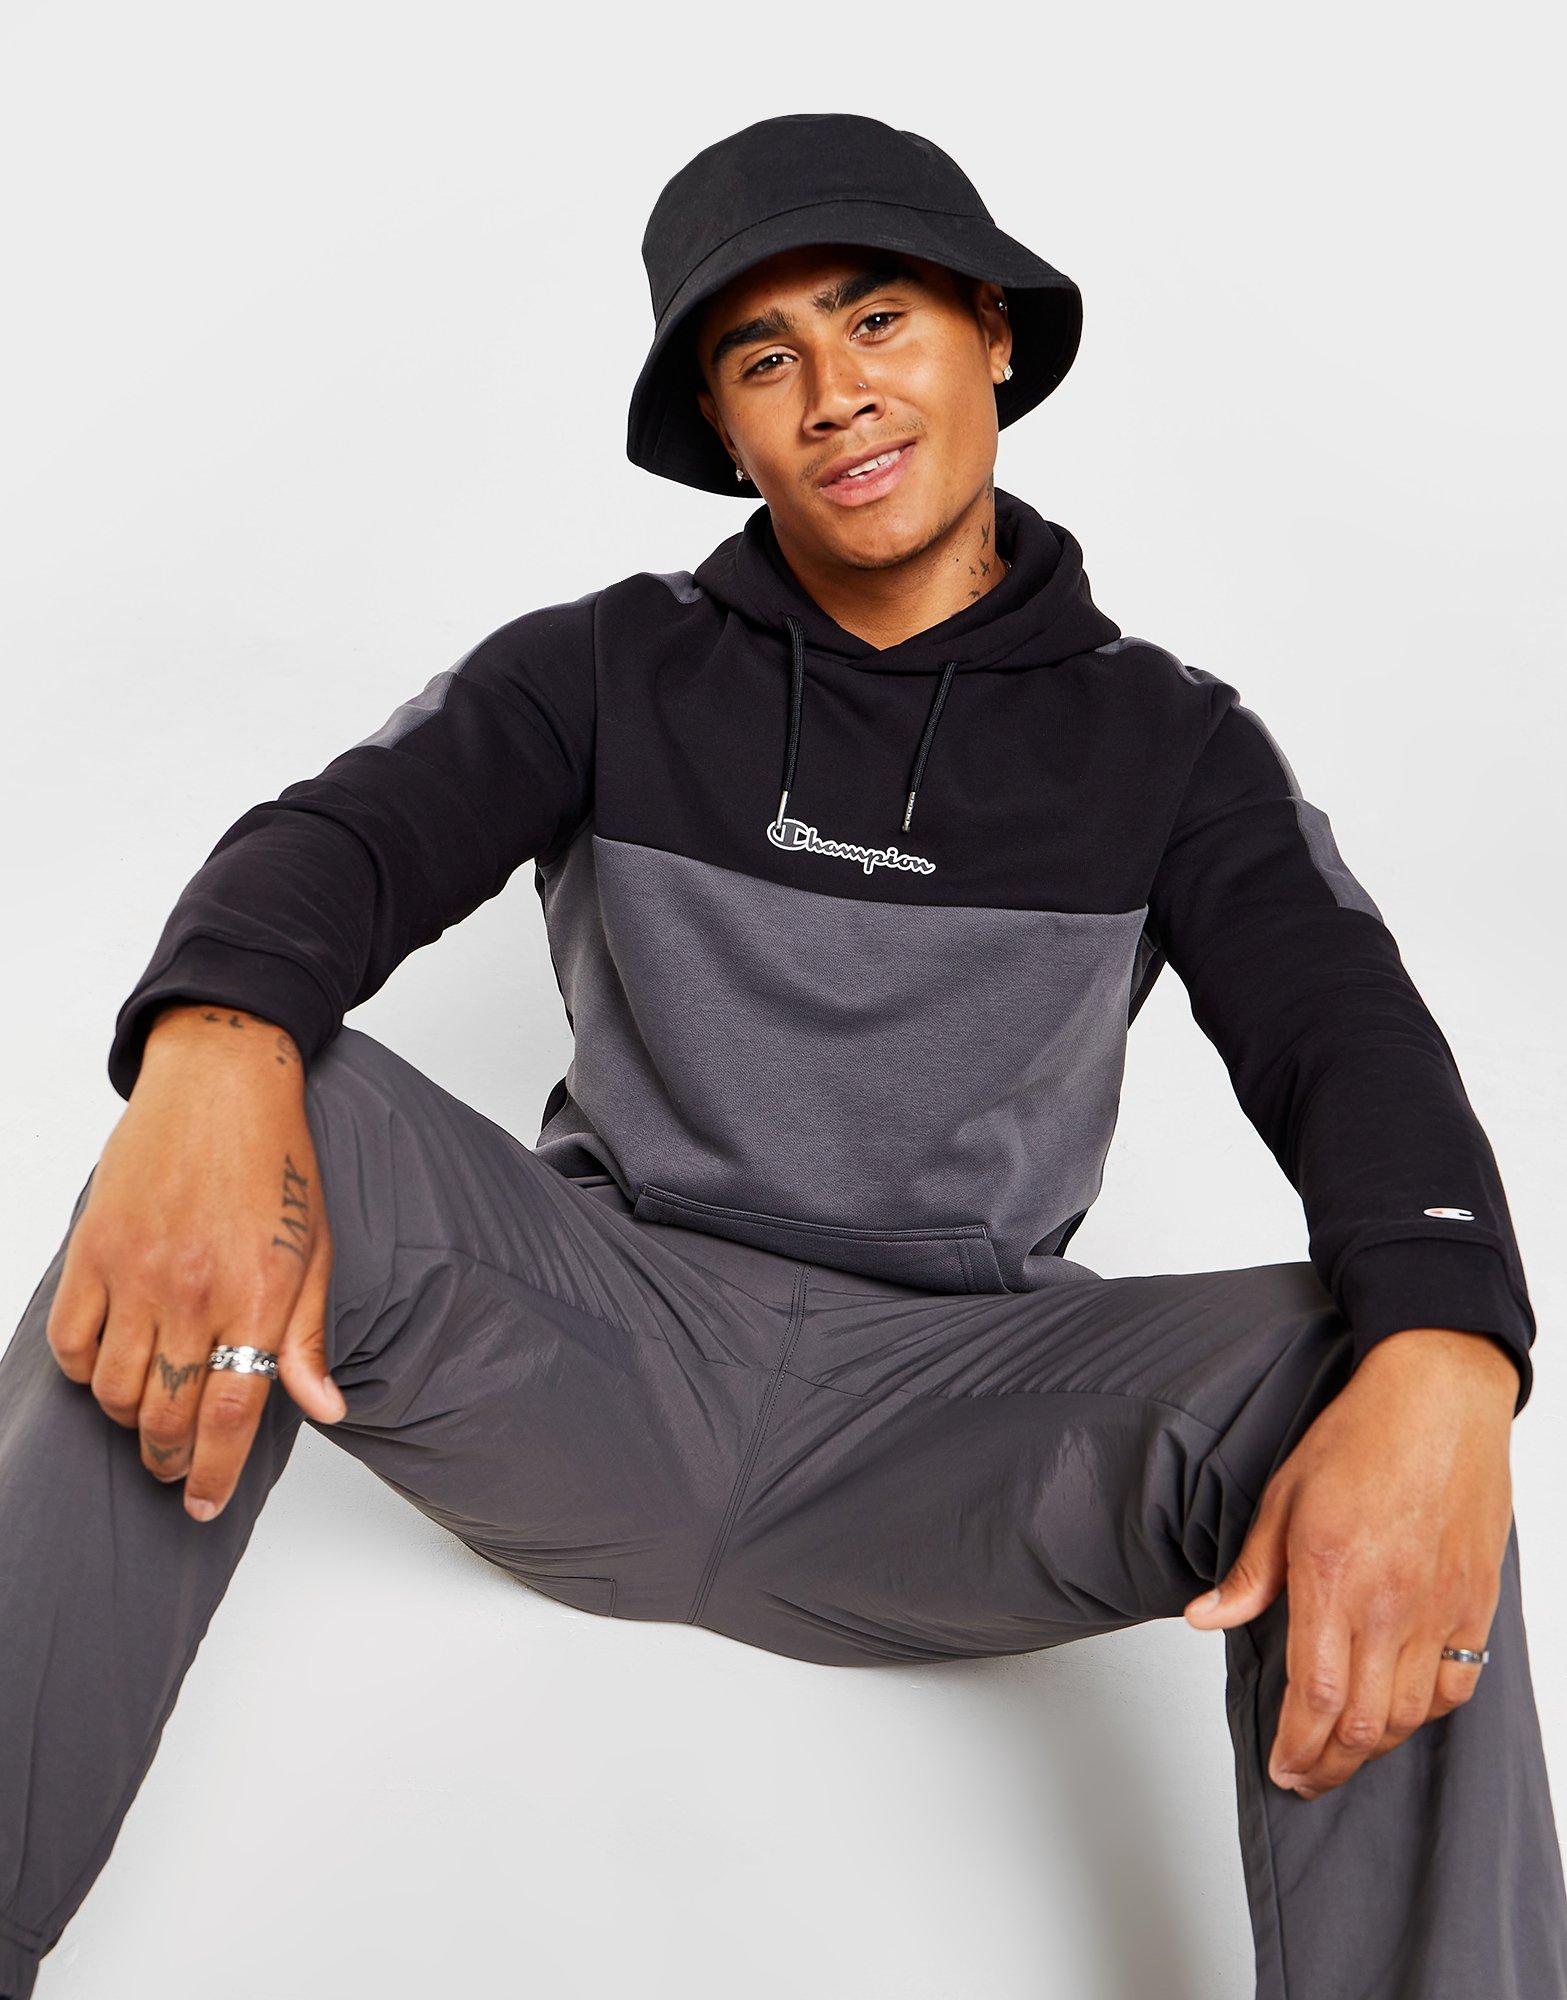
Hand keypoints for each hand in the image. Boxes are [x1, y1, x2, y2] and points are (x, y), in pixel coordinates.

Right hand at [46, 1005, 347, 1521]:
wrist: (220, 1085)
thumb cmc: (278, 1164)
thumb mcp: (314, 1250)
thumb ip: (308, 1338)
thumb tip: (324, 1410)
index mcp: (258, 1293)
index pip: (231, 1412)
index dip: (216, 1473)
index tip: (205, 1507)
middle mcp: (194, 1291)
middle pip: (167, 1414)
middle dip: (173, 1459)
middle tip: (182, 1467)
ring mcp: (136, 1272)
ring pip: (115, 1390)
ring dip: (132, 1421)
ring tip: (153, 1418)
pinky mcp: (94, 1252)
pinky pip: (71, 1343)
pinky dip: (86, 1371)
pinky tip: (112, 1368)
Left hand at [1182, 1326, 1516, 1799]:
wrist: (1438, 1401)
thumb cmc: (1360, 1437)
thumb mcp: (1283, 1496)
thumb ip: (1249, 1572)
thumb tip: (1205, 1617)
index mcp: (1333, 1577)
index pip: (1312, 1693)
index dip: (1295, 1745)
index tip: (1280, 1767)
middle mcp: (1390, 1604)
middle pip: (1361, 1722)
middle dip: (1328, 1765)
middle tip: (1304, 1778)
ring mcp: (1439, 1609)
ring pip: (1408, 1715)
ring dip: (1371, 1747)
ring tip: (1341, 1753)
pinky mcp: (1474, 1604)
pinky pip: (1456, 1686)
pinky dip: (1424, 1714)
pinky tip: (1397, 1712)